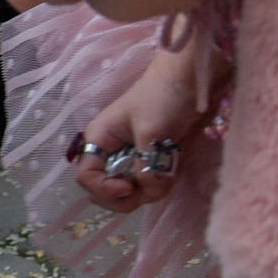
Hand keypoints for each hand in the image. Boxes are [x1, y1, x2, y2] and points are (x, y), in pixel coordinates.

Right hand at [75, 44, 209, 213]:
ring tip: (169, 172)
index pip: (86, 177)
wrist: (190, 80)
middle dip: (127, 197)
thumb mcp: (152, 132)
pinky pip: (147, 185)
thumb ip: (146, 166)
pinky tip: (173, 169)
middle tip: (151, 190)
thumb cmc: (163, 97)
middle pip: (104, 191)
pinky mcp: (148, 161)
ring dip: (149, 191)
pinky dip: (160, 185)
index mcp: (99, 140)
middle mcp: (109, 153)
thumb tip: (147, 192)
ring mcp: (129, 159)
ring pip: (129, 192)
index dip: (104, 189)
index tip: (130, 188)